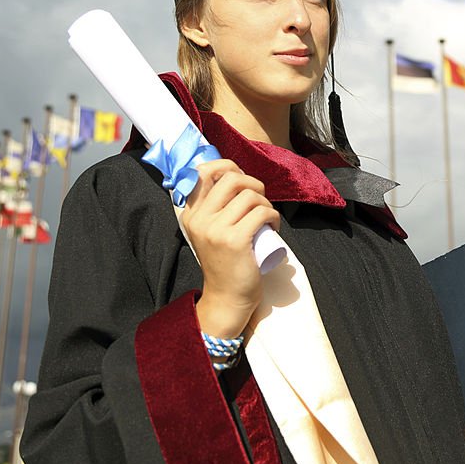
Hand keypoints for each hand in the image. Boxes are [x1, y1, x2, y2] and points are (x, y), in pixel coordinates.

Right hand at [181, 159, 279, 338]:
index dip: (227, 166)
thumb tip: (233, 175)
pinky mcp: (235, 240)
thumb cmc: (225, 262)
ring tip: (265, 218)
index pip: (202, 172)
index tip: (241, 179)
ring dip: (265, 203)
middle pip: (231, 177)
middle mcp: (199, 219)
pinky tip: (272, 227)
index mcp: (190, 214)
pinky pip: (262, 212)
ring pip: (250, 195)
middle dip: (252, 183)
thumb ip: (213, 208)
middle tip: (258, 200)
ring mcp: (216, 229)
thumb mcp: (210, 232)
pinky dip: (274, 216)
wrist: (227, 297)